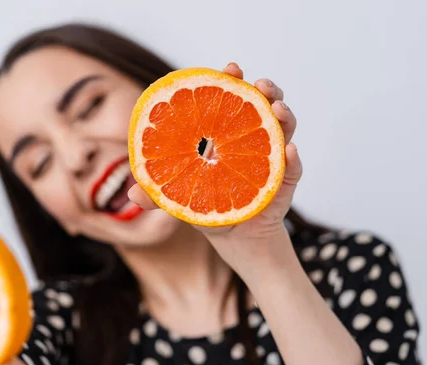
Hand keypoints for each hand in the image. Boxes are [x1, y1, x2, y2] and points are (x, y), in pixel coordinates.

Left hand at [128, 62, 301, 241]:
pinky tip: (290, 150)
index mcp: (226, 133)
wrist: (232, 235)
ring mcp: (271, 158)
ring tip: (277, 109)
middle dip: (266, 90)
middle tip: (260, 85)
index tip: (231, 67)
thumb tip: (132, 195)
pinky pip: (293, 169)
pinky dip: (294, 159)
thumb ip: (158, 193)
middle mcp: (252, 138)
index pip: (232, 100)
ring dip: (284, 116)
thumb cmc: (205, 204)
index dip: (232, 81)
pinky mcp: (283, 182)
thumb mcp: (178, 196)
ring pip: (285, 129)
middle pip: (263, 106)